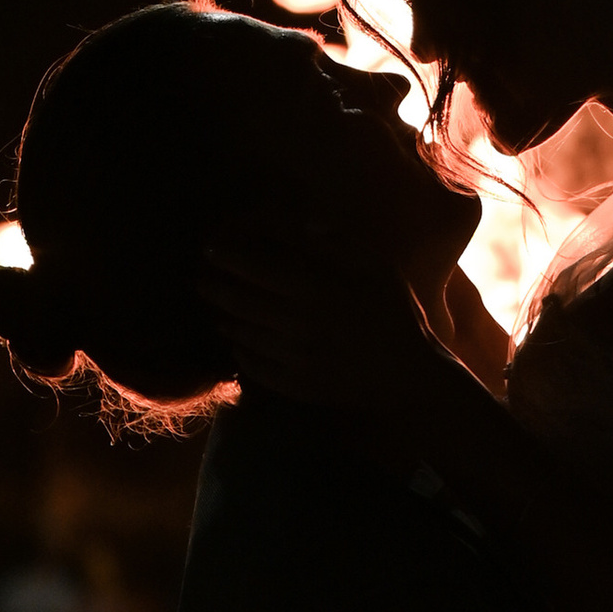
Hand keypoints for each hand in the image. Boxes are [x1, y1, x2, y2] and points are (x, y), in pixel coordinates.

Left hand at [196, 232, 432, 415]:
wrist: (412, 377)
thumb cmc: (398, 316)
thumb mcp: (378, 269)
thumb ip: (339, 244)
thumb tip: (304, 223)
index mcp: (316, 290)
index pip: (256, 268)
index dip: (228, 257)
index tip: (211, 250)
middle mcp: (298, 325)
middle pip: (241, 303)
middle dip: (215, 289)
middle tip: (200, 281)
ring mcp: (295, 359)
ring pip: (244, 336)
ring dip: (225, 321)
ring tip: (215, 311)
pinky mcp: (296, 387)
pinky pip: (254, 368)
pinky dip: (240, 354)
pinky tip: (237, 345)